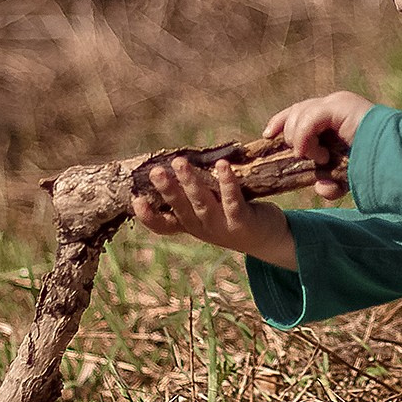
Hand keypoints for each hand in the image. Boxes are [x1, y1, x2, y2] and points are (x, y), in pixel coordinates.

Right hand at [132, 157, 296, 269]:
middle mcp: (202, 228)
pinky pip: (233, 200)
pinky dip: (227, 182)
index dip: (148, 216)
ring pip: (203, 203)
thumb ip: (192, 193)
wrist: (267, 239)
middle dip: (167, 190)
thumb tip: (172, 162)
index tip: (135, 200)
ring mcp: (222, 227)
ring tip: (180, 163)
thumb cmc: (232, 216)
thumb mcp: (208, 208)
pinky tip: (222, 165)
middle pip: (181, 209)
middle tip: (155, 172)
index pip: (164, 225)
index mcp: (190, 225)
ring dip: (191, 183)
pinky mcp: (243, 221)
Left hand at [264, 90, 373, 198]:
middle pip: (295, 110)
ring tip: (319, 158)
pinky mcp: (340, 106)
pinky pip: (309, 118)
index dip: (281, 122)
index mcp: (334, 117)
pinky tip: (316, 154)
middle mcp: (334, 105)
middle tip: (300, 155)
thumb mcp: (346, 176)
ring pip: (299, 114)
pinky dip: (306, 138)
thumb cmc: (376, 165)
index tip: (268, 135)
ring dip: (301, 141)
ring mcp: (337, 103)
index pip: (299, 112)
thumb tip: (321, 189)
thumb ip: (332, 181)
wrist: (395, 159)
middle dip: (287, 132)